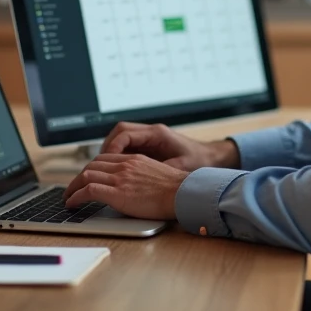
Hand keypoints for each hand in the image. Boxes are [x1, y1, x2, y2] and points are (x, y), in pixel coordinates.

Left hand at [63, 153, 188, 219]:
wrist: (183, 194)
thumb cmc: (176, 190)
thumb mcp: (157, 175)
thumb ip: (142, 176)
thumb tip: (135, 187)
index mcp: (135, 160)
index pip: (105, 159)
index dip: (92, 169)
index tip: (87, 178)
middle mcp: (125, 165)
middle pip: (92, 165)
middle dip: (79, 177)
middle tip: (73, 188)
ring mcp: (120, 178)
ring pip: (86, 175)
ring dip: (72, 187)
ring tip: (68, 198)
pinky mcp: (117, 193)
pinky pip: (88, 190)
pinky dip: (75, 197)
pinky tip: (72, 204)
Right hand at [100, 122, 239, 171]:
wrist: (211, 158)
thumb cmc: (199, 162)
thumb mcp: (180, 168)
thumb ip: (160, 170)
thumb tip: (140, 178)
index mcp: (157, 134)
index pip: (125, 133)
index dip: (113, 147)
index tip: (106, 162)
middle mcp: (151, 133)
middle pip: (119, 132)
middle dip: (107, 148)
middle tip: (99, 166)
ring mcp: (149, 139)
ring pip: (121, 138)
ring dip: (111, 152)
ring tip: (104, 169)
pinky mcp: (149, 147)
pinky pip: (127, 147)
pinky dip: (119, 156)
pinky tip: (116, 171)